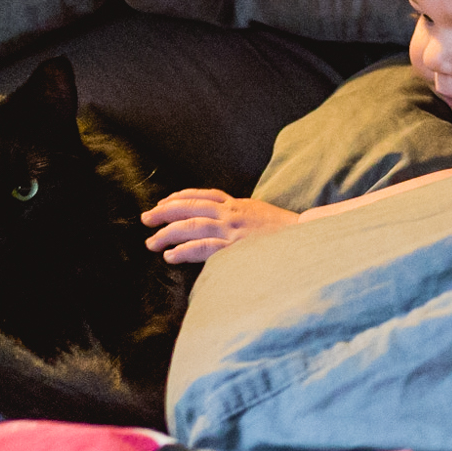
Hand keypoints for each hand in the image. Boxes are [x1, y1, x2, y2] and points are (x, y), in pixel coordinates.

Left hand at [141, 189, 299, 263]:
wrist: (305, 238)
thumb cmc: (284, 232)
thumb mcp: (259, 214)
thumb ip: (239, 214)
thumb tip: (219, 219)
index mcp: (238, 204)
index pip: (203, 195)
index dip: (180, 198)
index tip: (163, 203)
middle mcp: (232, 213)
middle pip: (191, 207)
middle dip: (165, 212)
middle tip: (145, 219)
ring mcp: (232, 230)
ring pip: (192, 226)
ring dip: (168, 233)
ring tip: (151, 242)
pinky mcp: (234, 248)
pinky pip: (204, 248)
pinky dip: (184, 250)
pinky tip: (170, 255)